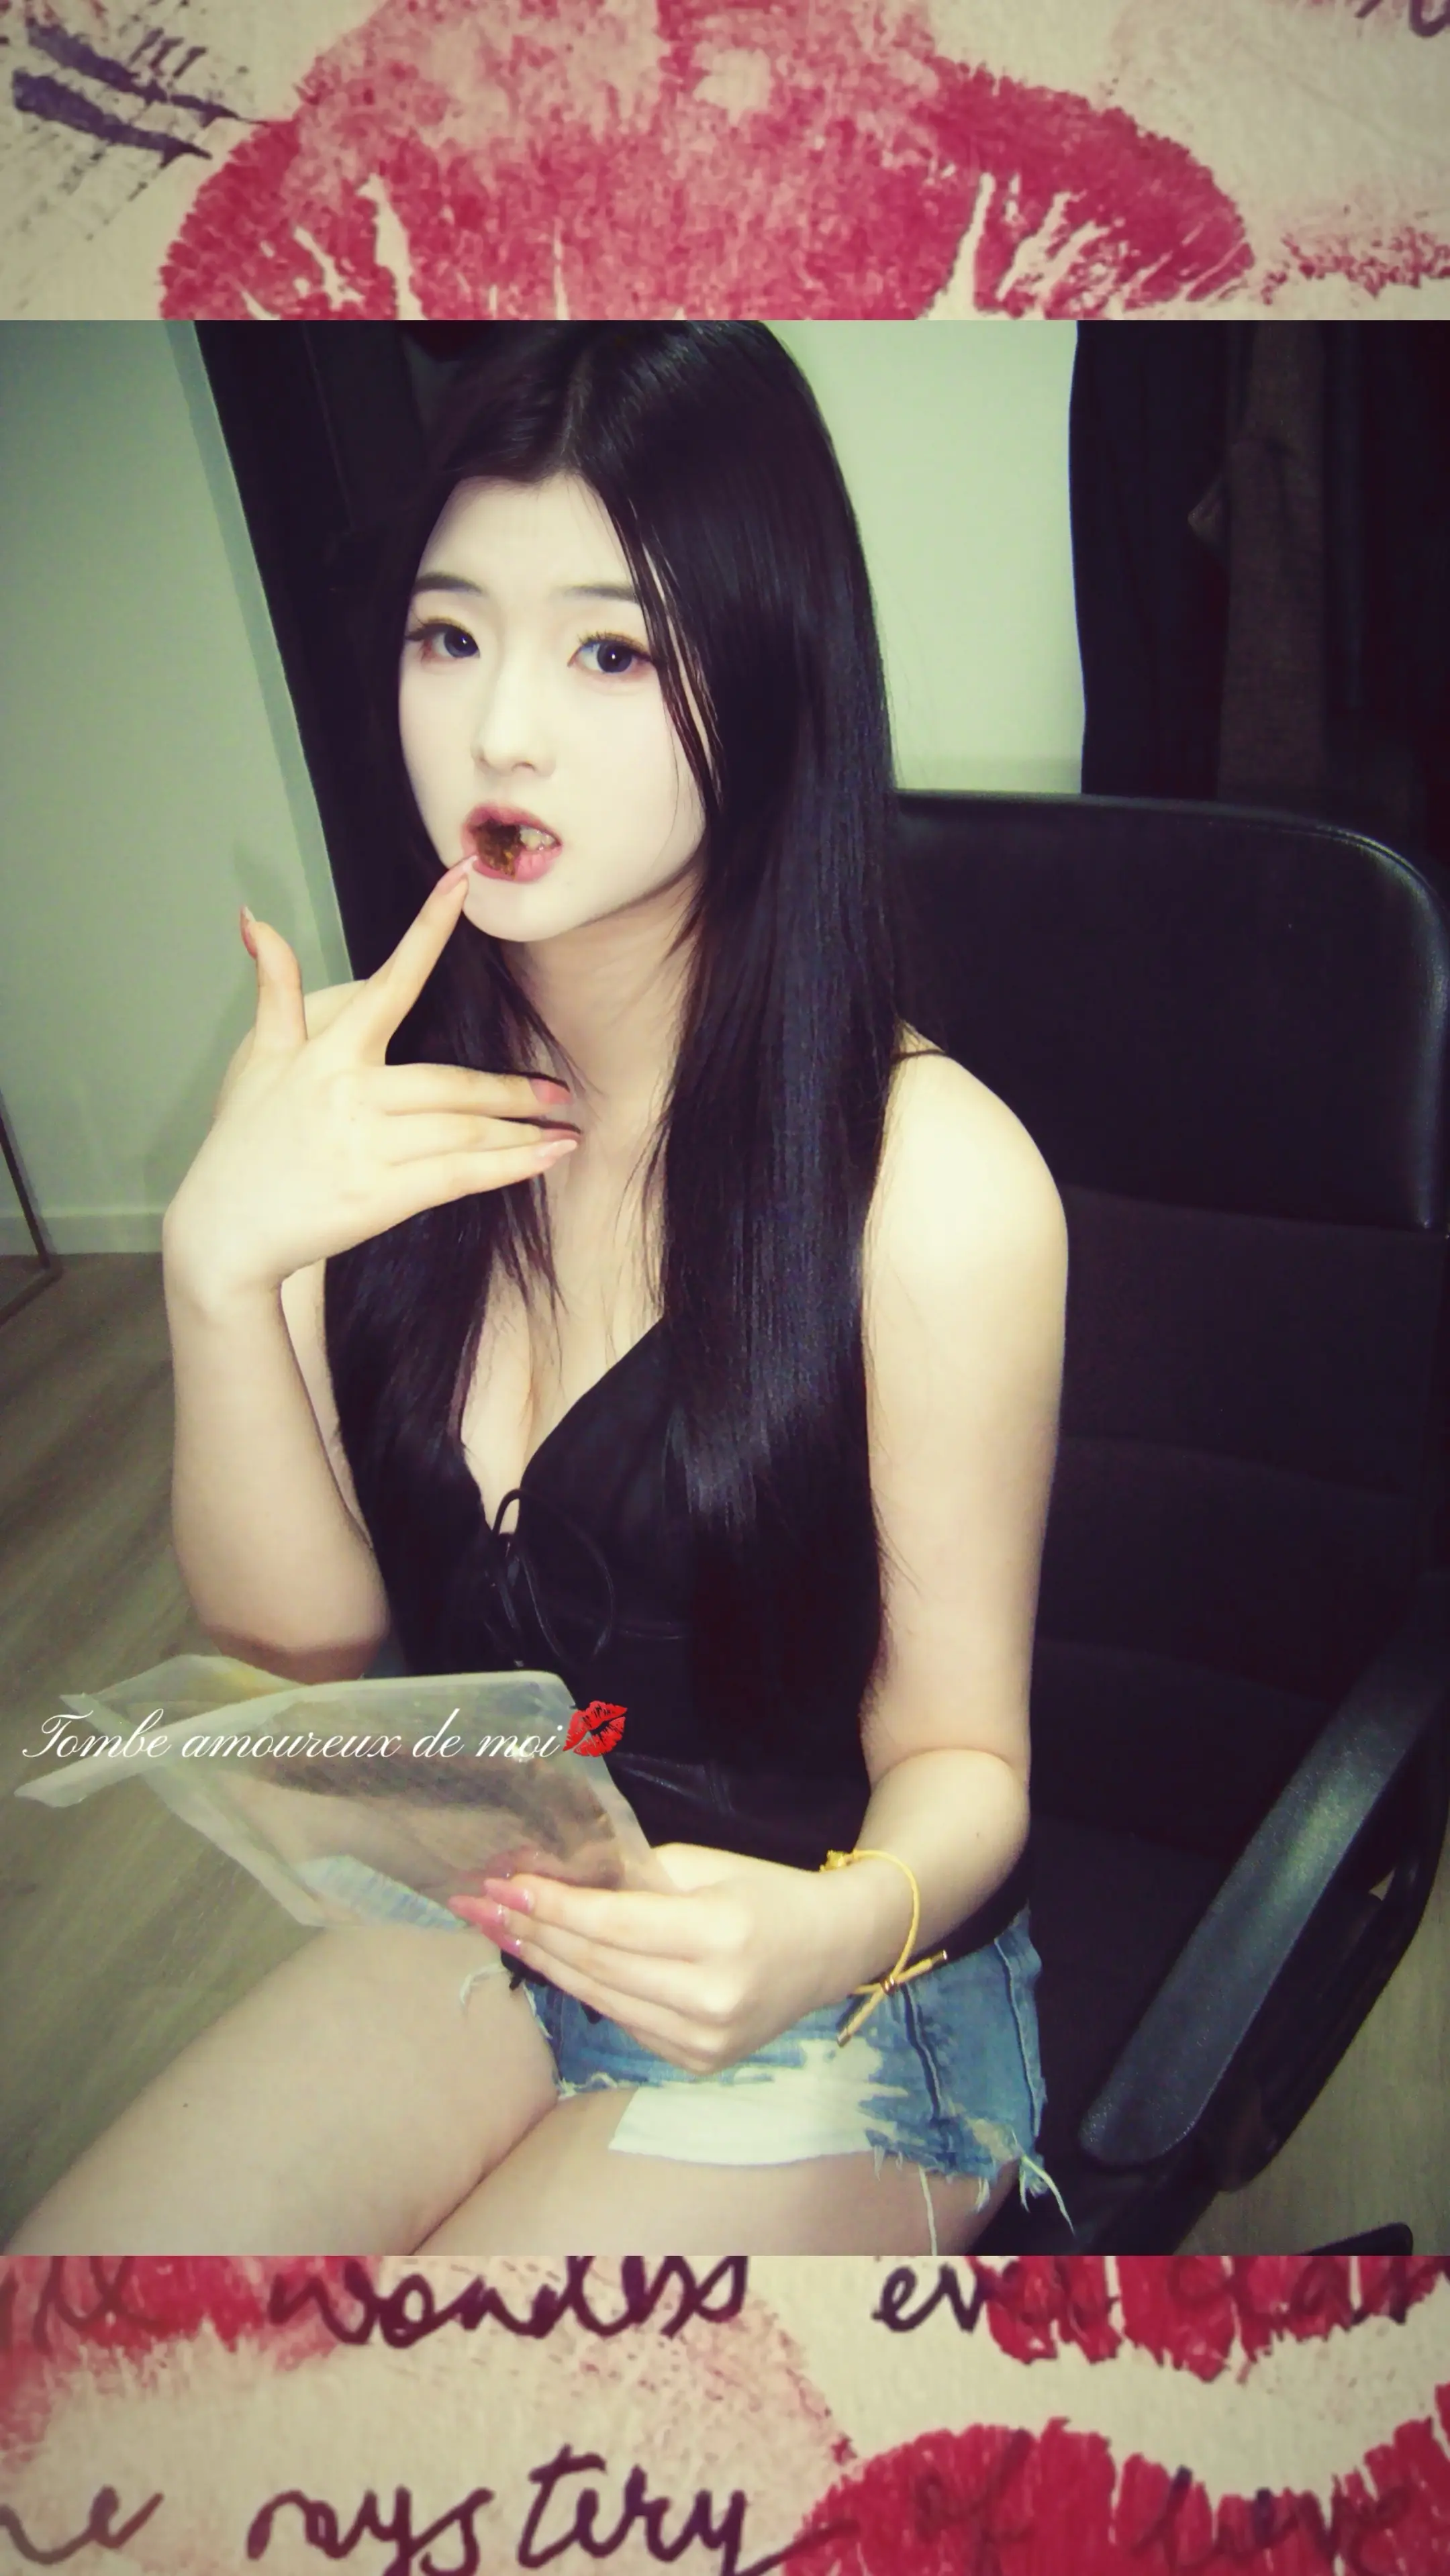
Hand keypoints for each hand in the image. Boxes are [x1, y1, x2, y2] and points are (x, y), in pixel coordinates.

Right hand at [162, 862, 578, 1300]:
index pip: (389, 980)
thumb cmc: (245, 1141)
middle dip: (512, 1089)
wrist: (226, 1229)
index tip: (463, 880)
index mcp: (329, 1052)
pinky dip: (509, 1167)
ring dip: (521, 1131)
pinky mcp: (379, 1196)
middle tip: (556, 1090)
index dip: (428, 928)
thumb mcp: (259, 1058)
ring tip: (563, 1130)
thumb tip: (255, 919)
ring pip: (465, 1130)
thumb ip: (273, 988)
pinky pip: (458, 1176)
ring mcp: (367, 1146)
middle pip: (453, 1082)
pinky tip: (545, 1158)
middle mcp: (351, 1093)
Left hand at [448, 1843, 855, 2073]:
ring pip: (601, 1999)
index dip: (550, 1905)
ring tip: (501, 1930)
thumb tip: (558, 1882)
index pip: (612, 1924)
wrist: (833, 1950)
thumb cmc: (767, 1893)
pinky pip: (625, 2021)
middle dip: (531, 1932)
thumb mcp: (706, 1867)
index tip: (500, 1884)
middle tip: (480, 1905)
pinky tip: (555, 1960)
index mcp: (719, 1936)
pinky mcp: (697, 2063)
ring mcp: (704, 2041)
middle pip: (597, 1965)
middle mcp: (710, 1998)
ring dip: (545, 1963)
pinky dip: (588, 1988)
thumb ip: (636, 1879)